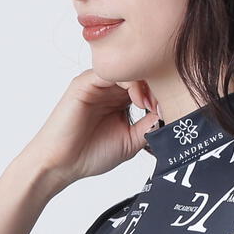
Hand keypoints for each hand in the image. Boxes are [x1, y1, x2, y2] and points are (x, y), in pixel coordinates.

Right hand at [22, 69, 161, 189]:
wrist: (61, 164)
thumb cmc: (90, 155)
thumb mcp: (131, 141)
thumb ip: (149, 126)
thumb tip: (170, 112)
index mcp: (119, 99)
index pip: (145, 84)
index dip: (161, 92)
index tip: (172, 108)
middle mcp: (108, 88)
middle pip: (138, 72)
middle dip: (156, 84)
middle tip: (166, 102)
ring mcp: (95, 84)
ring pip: (127, 69)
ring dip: (144, 83)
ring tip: (150, 104)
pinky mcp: (84, 83)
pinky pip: (110, 72)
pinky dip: (129, 82)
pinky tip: (137, 100)